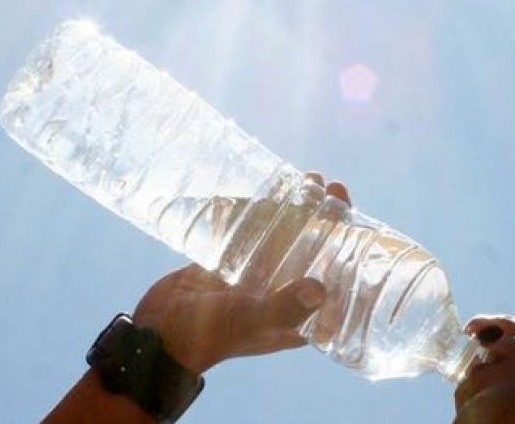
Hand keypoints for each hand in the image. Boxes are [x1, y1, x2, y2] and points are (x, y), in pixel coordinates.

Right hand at [132, 171, 351, 374]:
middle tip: (329, 185)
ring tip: (308, 179)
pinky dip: (262, 212)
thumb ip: (283, 307)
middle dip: (326, 216)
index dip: (349, 247)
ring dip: (299, 208)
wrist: (159, 333)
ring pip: (286, 236)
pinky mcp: (232, 264)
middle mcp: (282, 293)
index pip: (335, 277)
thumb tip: (320, 288)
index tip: (355, 217)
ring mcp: (257, 277)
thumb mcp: (250, 321)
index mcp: (298, 315)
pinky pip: (254, 233)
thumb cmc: (210, 336)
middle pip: (315, 249)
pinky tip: (269, 186)